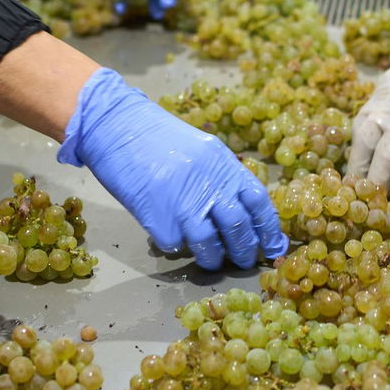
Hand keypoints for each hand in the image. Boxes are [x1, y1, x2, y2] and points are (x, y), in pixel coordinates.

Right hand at [61, 69, 284, 267]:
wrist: (116, 127)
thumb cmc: (157, 137)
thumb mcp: (201, 149)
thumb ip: (221, 176)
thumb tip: (239, 208)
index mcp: (222, 165)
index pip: (258, 202)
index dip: (269, 228)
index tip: (273, 247)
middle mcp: (208, 185)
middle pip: (238, 228)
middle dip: (244, 250)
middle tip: (244, 260)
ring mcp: (182, 204)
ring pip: (210, 244)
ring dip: (214, 258)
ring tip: (213, 261)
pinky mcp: (157, 219)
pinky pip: (175, 244)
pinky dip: (178, 246)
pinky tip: (174, 238)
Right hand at [349, 0, 389, 190]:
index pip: (383, 157)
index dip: (377, 181)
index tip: (376, 201)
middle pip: (362, 141)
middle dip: (359, 168)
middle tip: (362, 191)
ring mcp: (385, 88)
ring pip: (361, 124)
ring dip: (360, 149)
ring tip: (365, 171)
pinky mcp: (387, 80)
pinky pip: (369, 109)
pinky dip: (368, 130)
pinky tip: (375, 144)